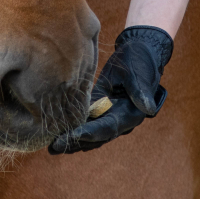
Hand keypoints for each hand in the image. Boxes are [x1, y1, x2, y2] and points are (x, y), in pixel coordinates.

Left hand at [49, 26, 172, 153]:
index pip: (107, 128)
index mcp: (130, 114)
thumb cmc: (139, 61)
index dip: (89, 133)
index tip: (72, 136)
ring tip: (51, 147)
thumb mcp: (138, 74)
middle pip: (95, 136)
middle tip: (54, 147)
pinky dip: (72, 128)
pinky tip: (56, 133)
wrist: (139, 51)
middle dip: (75, 141)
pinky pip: (85, 122)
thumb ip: (140, 92)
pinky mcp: (98, 108)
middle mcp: (119, 120)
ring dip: (71, 140)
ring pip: (89, 133)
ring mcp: (108, 115)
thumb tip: (147, 109)